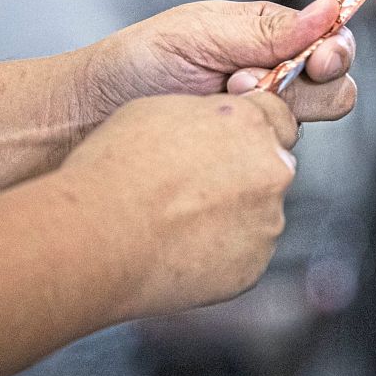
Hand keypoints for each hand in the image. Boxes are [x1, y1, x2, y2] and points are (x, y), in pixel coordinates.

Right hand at [57, 91, 299, 319]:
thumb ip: (208, 115)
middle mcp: (271, 171)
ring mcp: (266, 222)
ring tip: (180, 221)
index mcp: (250, 125)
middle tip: (194, 187)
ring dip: (232, 214)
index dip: (252, 130)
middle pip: (271, 166)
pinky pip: (244, 253)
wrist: (96, 239)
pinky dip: (221, 252)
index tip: (232, 142)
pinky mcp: (253, 266)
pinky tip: (181, 248)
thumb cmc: (115, 172)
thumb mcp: (160, 110)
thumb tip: (217, 123)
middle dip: (244, 173)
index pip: (278, 117)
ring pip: (260, 213)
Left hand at [74, 0, 356, 135]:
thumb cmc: (139, 62)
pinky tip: (215, 131)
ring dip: (272, 110)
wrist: (91, 116)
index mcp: (272, 37)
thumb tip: (329, 8)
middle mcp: (277, 79)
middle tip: (250, 80)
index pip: (333, 42)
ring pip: (310, 122)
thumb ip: (268, 27)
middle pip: (335, 87)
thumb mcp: (203, 30)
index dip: (335, 50)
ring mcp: (263, 120)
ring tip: (222, 99)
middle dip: (305, 84)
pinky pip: (276, 155)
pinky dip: (251, 142)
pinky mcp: (247, 156)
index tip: (319, 57)